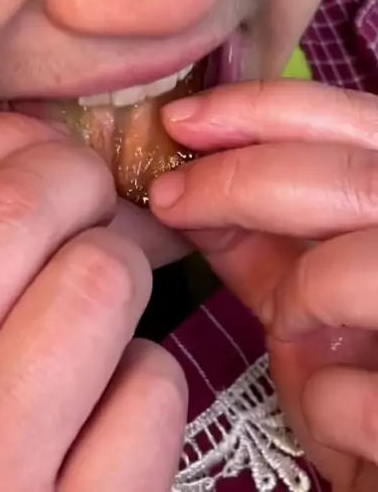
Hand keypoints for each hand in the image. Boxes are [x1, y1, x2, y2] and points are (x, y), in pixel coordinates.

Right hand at [0, 113, 186, 491]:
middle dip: (73, 182)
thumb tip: (21, 160)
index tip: (36, 147)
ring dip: (117, 274)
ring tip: (99, 308)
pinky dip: (146, 380)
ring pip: (96, 286)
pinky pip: (148, 395)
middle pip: (15, 218)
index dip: (0, 144)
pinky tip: (110, 409)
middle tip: (87, 202)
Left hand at [150, 80, 377, 490]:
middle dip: (242, 180)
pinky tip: (332, 418)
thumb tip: (178, 184)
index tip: (180, 119)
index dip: (267, 108)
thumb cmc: (359, 375)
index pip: (358, 122)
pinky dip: (328, 404)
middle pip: (357, 180)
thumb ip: (257, 238)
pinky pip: (369, 395)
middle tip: (169, 196)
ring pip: (366, 269)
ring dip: (301, 296)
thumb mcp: (306, 296)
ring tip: (289, 328)